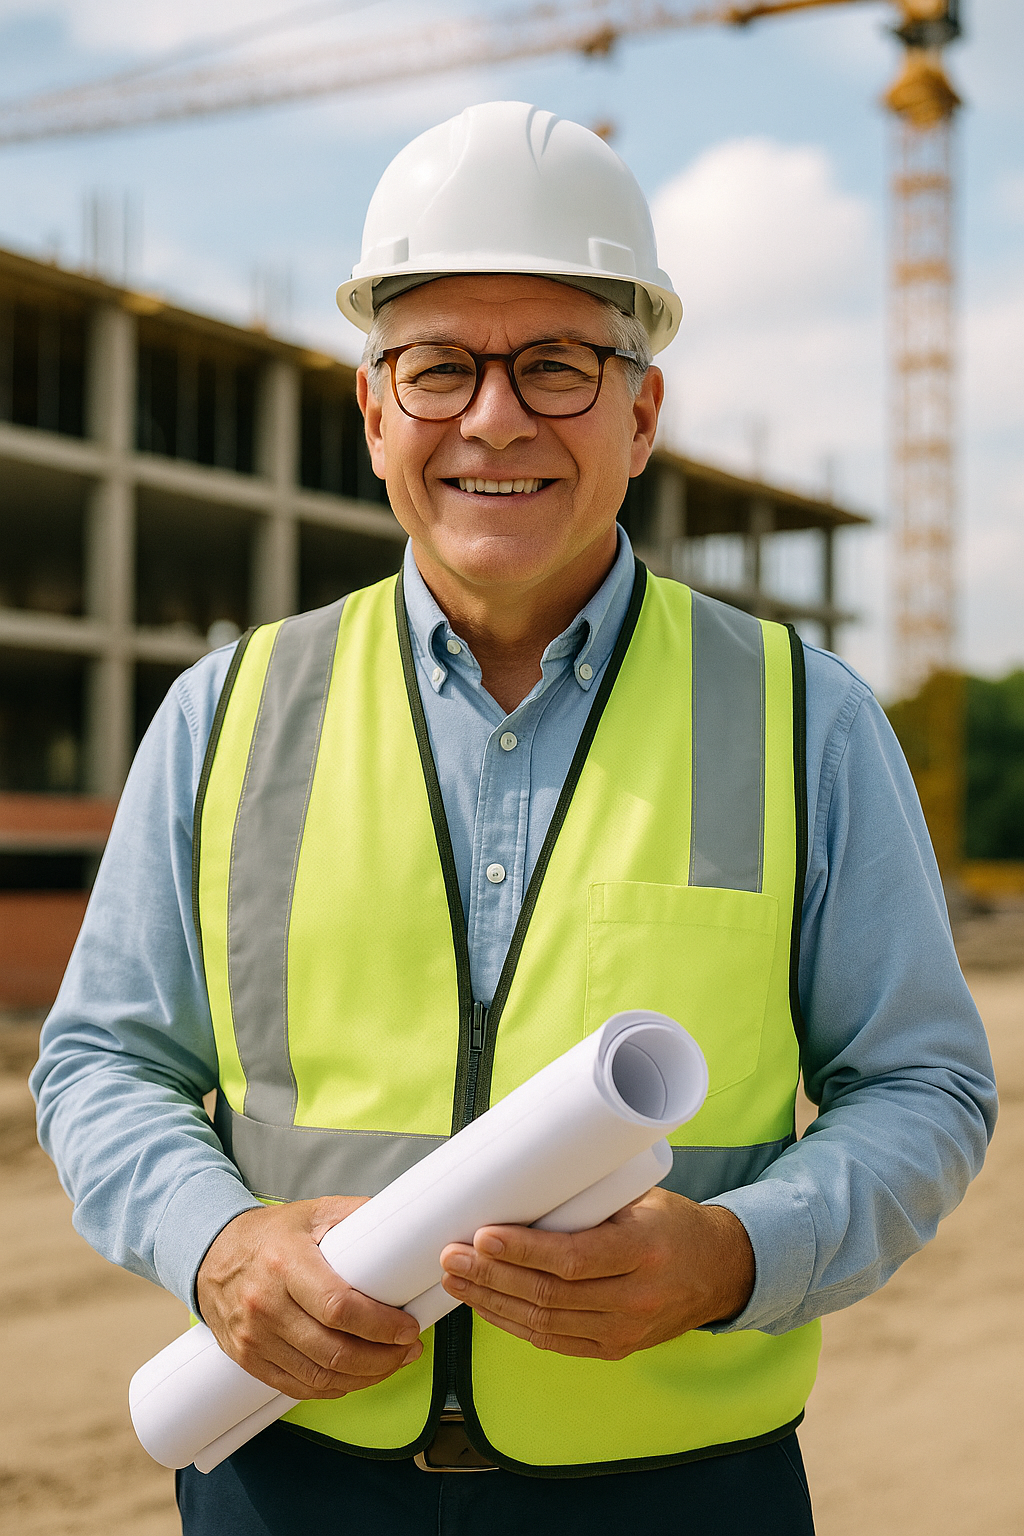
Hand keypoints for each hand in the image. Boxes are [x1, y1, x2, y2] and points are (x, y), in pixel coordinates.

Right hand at [196, 1198, 422, 1398]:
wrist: (211, 1253)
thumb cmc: (268, 1234)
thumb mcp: (313, 1213)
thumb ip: (357, 1215)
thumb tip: (402, 1222)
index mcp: (286, 1263)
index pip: (339, 1307)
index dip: (380, 1326)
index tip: (407, 1329)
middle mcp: (266, 1305)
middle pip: (333, 1350)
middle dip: (382, 1358)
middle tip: (408, 1350)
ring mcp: (254, 1337)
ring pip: (320, 1376)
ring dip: (364, 1378)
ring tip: (390, 1364)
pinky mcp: (247, 1358)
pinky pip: (296, 1387)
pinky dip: (333, 1389)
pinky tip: (355, 1378)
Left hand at [438, 1187, 753, 1360]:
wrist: (718, 1272)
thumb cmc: (673, 1222)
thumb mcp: (643, 1198)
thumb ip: (591, 1199)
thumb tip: (521, 1178)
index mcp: (645, 1251)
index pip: (574, 1258)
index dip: (523, 1250)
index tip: (483, 1234)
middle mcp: (635, 1299)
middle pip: (550, 1295)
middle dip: (492, 1275)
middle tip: (451, 1255)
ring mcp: (624, 1332)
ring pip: (544, 1323)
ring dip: (492, 1302)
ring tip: (455, 1279)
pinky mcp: (613, 1350)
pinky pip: (553, 1341)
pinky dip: (514, 1323)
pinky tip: (486, 1304)